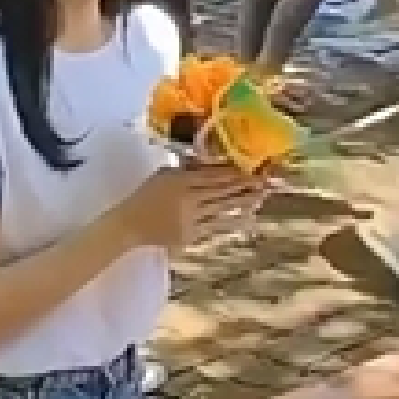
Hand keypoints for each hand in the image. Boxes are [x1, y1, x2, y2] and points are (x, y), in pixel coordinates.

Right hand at [121, 165, 262, 251]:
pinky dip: (234, 221)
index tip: (252, 168)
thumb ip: (188, 168)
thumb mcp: (165, 174)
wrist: (131, 225)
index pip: (212, 176)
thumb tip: (213, 163)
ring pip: (223, 209)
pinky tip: (248, 217)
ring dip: (245, 202)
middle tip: (267, 180)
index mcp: (179, 181)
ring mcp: (191, 220)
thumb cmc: (147, 194)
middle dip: (246, 186)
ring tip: (262, 196)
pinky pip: (217, 227)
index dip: (234, 172)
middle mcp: (188, 200)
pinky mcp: (192, 236)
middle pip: (221, 191)